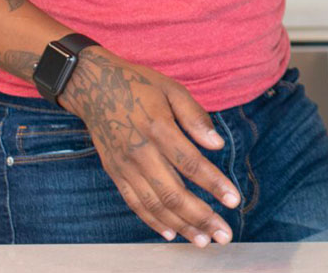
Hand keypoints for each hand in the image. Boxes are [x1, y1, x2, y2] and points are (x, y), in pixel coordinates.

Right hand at [58, 47, 240, 246]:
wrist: (93, 86)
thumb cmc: (140, 85)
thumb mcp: (172, 89)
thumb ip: (195, 117)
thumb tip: (218, 144)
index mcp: (158, 128)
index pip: (191, 164)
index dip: (214, 184)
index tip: (234, 200)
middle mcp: (140, 152)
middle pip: (173, 193)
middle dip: (202, 217)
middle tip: (224, 234)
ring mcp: (124, 166)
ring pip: (155, 204)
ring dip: (181, 226)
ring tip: (204, 241)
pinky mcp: (115, 173)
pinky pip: (134, 203)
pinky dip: (152, 221)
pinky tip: (172, 233)